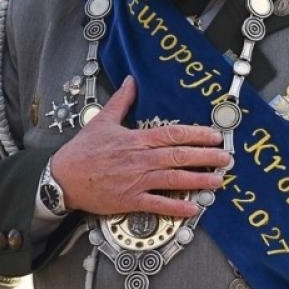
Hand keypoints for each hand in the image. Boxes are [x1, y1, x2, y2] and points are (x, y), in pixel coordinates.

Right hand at [49, 77, 229, 218]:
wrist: (63, 178)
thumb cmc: (82, 151)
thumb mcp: (102, 120)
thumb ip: (122, 101)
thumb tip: (131, 81)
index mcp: (136, 139)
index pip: (172, 134)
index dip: (196, 135)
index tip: (215, 136)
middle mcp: (140, 160)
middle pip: (179, 156)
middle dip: (206, 157)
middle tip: (226, 159)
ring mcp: (136, 181)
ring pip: (173, 179)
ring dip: (198, 180)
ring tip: (217, 181)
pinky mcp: (130, 200)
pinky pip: (158, 204)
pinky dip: (176, 207)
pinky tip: (193, 208)